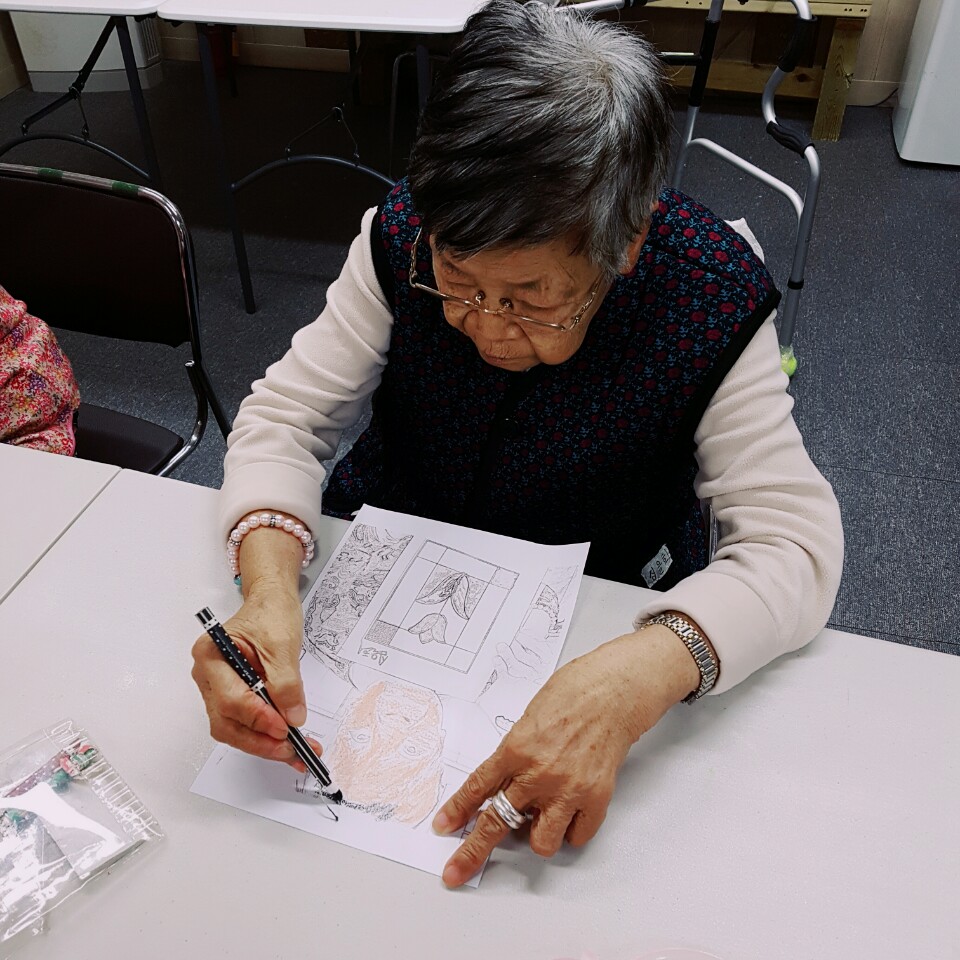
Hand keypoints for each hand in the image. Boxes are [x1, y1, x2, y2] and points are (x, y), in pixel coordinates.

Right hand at [191, 580, 319, 769]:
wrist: (271, 602)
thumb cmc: (270, 613)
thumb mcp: (283, 645)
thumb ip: (286, 683)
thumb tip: (292, 717)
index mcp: (211, 655)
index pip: (231, 699)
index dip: (258, 718)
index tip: (286, 728)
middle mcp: (207, 676)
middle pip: (227, 722)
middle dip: (260, 740)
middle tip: (291, 750)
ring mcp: (217, 688)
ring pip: (234, 728)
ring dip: (263, 743)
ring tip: (295, 751)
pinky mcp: (232, 696)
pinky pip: (244, 722)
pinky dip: (265, 734)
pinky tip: (286, 743)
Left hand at [433, 626, 699, 886]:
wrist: (614, 692)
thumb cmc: (573, 695)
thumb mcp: (528, 720)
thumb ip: (514, 755)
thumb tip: (503, 784)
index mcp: (516, 749)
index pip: (478, 788)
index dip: (457, 810)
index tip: (443, 827)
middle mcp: (539, 774)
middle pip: (498, 823)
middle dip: (473, 852)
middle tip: (457, 871)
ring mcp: (568, 790)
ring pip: (540, 842)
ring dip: (535, 835)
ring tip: (539, 817)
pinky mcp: (596, 799)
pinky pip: (576, 836)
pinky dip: (570, 830)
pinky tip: (569, 811)